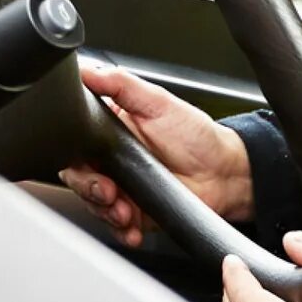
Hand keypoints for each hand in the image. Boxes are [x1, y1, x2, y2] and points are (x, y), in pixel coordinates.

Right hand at [58, 63, 254, 243]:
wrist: (226, 174)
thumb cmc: (197, 135)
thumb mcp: (158, 102)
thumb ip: (120, 85)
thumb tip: (87, 70)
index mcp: (111, 130)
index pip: (76, 144)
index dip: (75, 158)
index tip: (87, 165)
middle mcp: (112, 160)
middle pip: (80, 178)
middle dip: (89, 189)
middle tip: (108, 192)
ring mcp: (122, 188)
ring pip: (94, 204)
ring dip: (104, 212)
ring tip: (124, 212)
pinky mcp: (134, 213)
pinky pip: (115, 226)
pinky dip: (120, 231)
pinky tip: (131, 228)